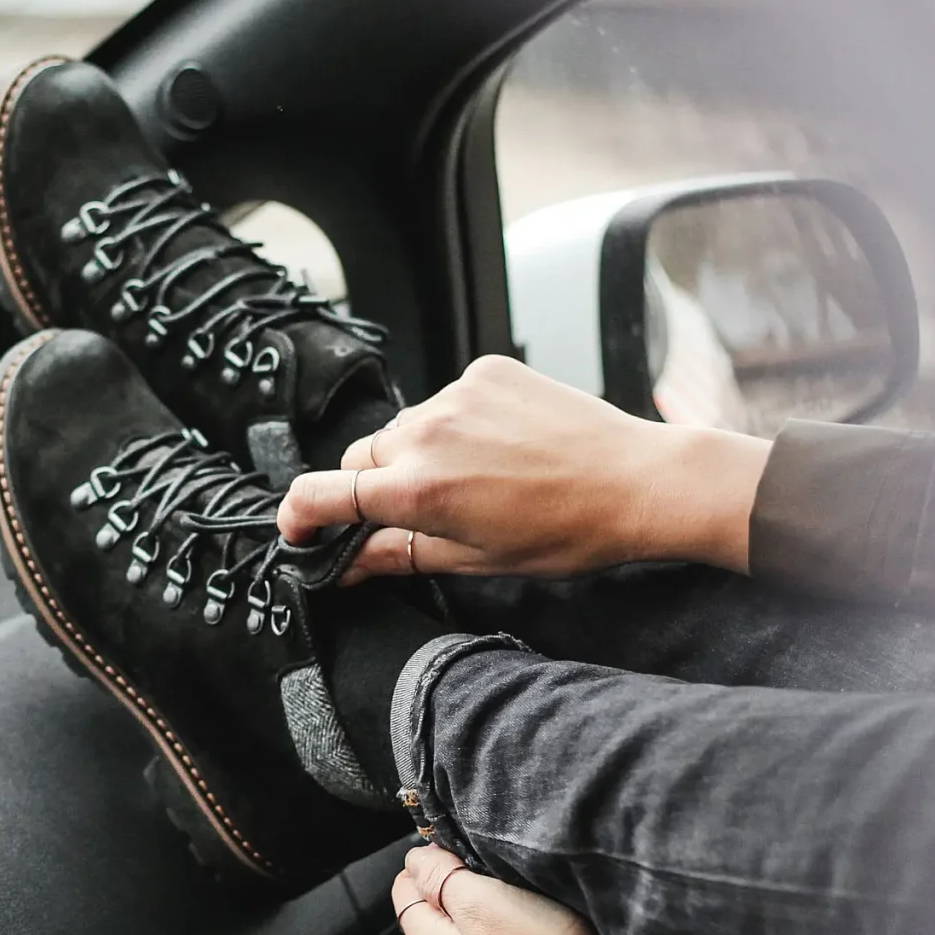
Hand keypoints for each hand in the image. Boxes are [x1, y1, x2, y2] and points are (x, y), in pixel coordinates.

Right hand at [276, 355, 770, 583]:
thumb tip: (345, 565)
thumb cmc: (566, 531)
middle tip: (415, 512)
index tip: (299, 529)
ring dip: (417, 453)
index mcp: (418, 490)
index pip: (323, 494)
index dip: (300, 515)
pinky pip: (445, 398)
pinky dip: (455, 423)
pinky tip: (497, 445)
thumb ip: (398, 554)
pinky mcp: (485, 370)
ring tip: (473, 478)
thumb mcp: (474, 559)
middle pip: (361, 459)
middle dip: (372, 487)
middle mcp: (427, 434)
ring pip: (404, 429)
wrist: (636, 481)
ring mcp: (456, 395)